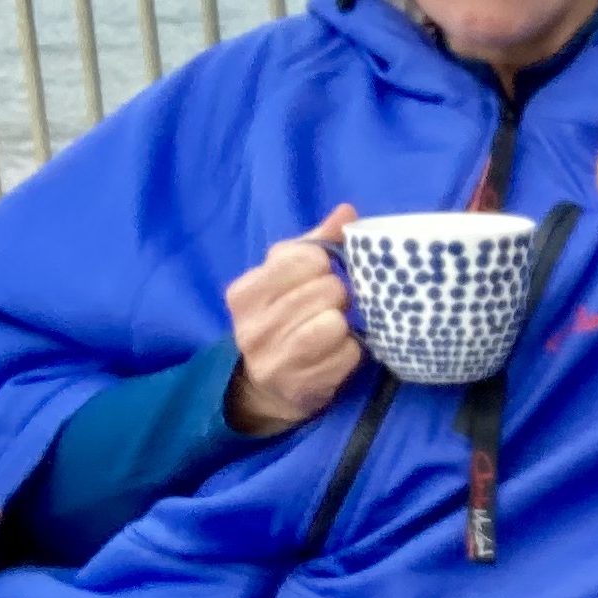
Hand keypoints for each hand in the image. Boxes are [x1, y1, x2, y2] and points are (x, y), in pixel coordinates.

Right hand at [224, 202, 361, 436]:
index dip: (325, 263)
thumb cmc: (283, 316)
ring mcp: (275, 360)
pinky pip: (349, 354)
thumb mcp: (289, 275)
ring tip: (335, 326)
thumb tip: (348, 212)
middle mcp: (252, 327)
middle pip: (327, 290)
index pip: (305, 258)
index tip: (321, 274)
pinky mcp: (303, 385)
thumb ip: (316, 242)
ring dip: (345, 323)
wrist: (269, 385)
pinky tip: (338, 351)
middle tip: (331, 305)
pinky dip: (353, 350)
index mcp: (244, 293)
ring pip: (335, 323)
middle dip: (339, 295)